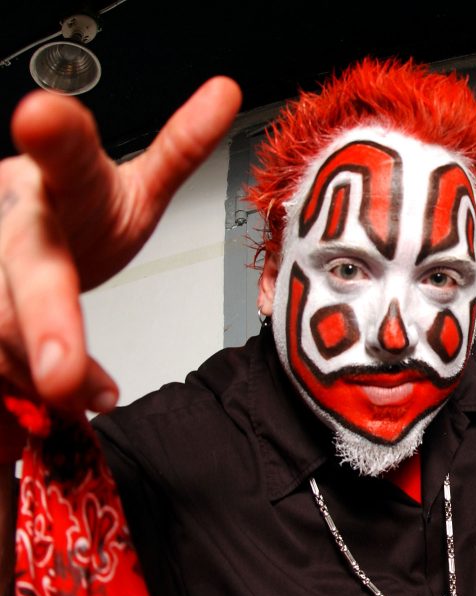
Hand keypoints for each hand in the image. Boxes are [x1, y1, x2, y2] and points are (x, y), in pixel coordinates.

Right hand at [0, 77, 240, 413]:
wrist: (19, 227)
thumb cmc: (82, 213)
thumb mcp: (132, 184)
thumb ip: (178, 148)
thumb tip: (226, 90)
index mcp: (64, 180)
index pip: (63, 154)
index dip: (53, 136)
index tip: (41, 116)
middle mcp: (14, 217)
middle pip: (27, 268)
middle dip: (46, 325)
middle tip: (62, 377)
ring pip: (1, 321)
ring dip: (39, 366)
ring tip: (79, 391)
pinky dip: (24, 382)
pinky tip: (64, 398)